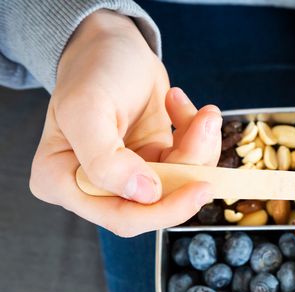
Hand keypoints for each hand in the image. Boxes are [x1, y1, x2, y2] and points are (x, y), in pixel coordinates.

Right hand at [30, 10, 221, 236]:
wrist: (113, 45)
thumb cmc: (93, 70)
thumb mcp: (88, 108)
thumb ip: (105, 160)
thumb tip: (144, 194)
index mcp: (63, 182)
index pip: (120, 217)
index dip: (164, 209)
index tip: (199, 184)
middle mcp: (95, 187)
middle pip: (158, 204)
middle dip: (191, 168)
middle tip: (207, 129)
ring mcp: (129, 176)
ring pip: (181, 183)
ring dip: (200, 147)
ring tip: (202, 112)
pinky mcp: (155, 163)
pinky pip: (188, 164)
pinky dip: (198, 135)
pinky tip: (180, 104)